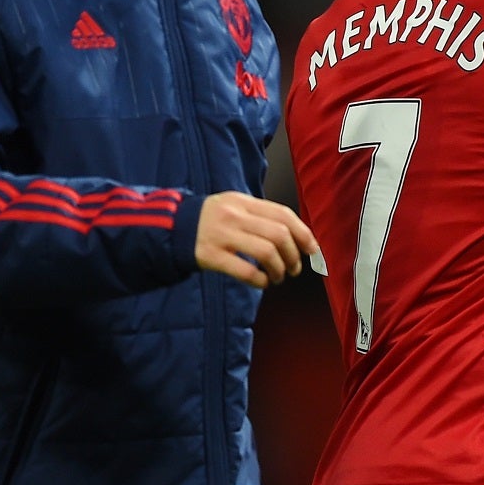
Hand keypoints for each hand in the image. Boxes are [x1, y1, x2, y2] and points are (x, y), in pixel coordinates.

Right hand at [195, 191, 319, 288]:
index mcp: (243, 202)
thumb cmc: (211, 220)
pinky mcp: (211, 256)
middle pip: (278, 234)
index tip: (312, 250)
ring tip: (278, 276)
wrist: (171, 228)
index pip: (283, 214)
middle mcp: (234, 216)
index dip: (304, 234)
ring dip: (279, 269)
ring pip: (266, 252)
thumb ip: (261, 216)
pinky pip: (245, 270)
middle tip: (294, 268)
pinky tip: (262, 282)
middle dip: (293, 255)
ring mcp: (222, 235)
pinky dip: (260, 280)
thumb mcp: (234, 207)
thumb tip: (297, 237)